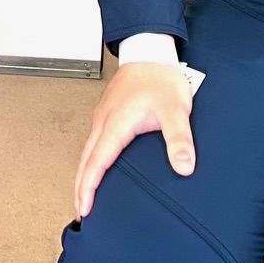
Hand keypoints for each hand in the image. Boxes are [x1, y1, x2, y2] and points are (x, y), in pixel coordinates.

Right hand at [73, 60, 194, 218]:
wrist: (151, 51)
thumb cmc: (160, 78)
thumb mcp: (175, 110)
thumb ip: (179, 140)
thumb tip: (183, 167)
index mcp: (116, 124)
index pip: (97, 162)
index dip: (89, 187)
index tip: (85, 208)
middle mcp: (104, 121)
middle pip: (85, 160)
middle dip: (80, 187)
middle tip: (81, 212)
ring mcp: (103, 117)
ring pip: (87, 151)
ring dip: (83, 175)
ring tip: (84, 196)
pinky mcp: (108, 114)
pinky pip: (93, 142)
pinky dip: (90, 161)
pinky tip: (96, 167)